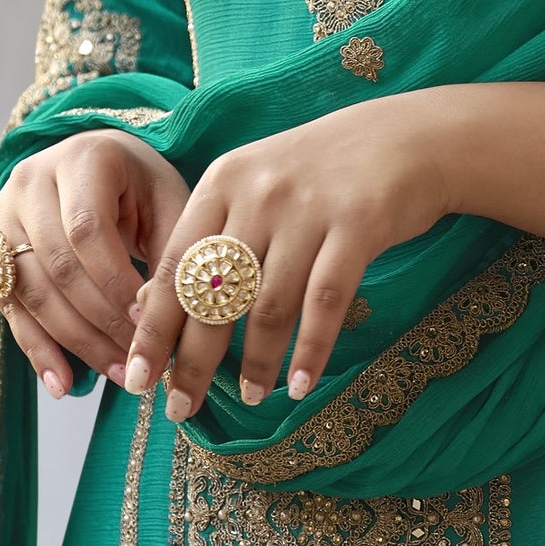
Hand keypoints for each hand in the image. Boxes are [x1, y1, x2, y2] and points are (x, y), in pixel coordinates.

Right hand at [0, 129, 189, 397]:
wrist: (96, 165)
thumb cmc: (142, 187)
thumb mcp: (169, 203)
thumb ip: (168, 253)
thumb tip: (155, 319)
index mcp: (82, 158)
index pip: (87, 229)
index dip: (114, 282)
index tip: (147, 323)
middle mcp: (30, 180)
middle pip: (58, 265)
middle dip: (100, 321)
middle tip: (137, 360)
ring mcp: (2, 213)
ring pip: (32, 291)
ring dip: (75, 342)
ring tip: (116, 374)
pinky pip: (11, 308)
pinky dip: (37, 350)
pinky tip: (63, 383)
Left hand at [126, 95, 452, 421]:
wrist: (408, 137)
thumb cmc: (322, 170)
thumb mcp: (257, 183)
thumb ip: (211, 233)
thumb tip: (153, 305)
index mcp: (223, 180)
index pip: (173, 265)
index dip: (154, 327)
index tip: (136, 377)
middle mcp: (259, 193)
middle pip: (214, 293)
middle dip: (193, 360)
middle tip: (181, 408)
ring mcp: (309, 209)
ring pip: (268, 305)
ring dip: (255, 361)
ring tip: (250, 397)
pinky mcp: (358, 225)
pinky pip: (325, 302)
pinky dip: (310, 350)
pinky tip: (301, 384)